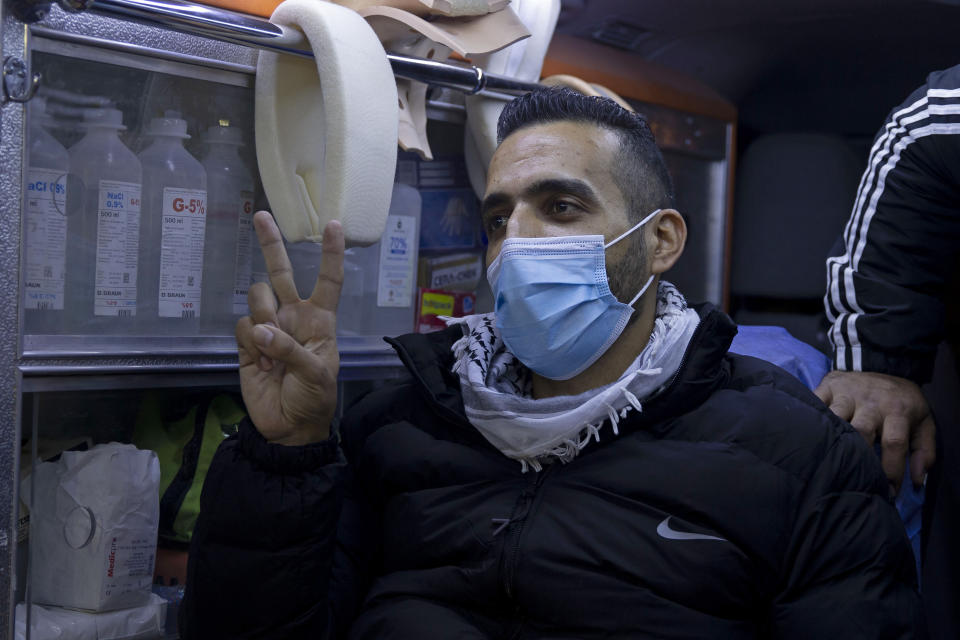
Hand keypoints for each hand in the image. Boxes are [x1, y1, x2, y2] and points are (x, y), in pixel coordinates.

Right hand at [235, 211, 343, 445]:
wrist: (288, 428)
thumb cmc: (314, 398)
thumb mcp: (316, 374)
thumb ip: (290, 349)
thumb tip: (260, 330)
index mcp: (320, 320)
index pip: (328, 280)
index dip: (331, 254)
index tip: (335, 224)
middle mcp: (293, 317)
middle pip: (281, 273)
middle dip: (271, 244)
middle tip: (262, 216)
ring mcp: (268, 328)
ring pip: (257, 298)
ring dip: (263, 317)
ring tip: (272, 351)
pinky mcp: (246, 343)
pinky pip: (242, 326)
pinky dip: (250, 343)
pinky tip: (260, 364)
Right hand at [815, 370, 935, 494]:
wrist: (881, 365)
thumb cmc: (901, 403)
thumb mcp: (923, 423)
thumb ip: (925, 451)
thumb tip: (917, 481)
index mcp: (897, 410)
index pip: (894, 443)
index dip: (890, 470)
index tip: (887, 492)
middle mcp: (871, 401)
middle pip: (861, 430)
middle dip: (857, 457)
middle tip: (854, 480)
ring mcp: (846, 393)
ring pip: (835, 417)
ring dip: (830, 439)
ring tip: (828, 462)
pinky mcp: (828, 386)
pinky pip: (815, 403)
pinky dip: (810, 419)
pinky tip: (809, 437)